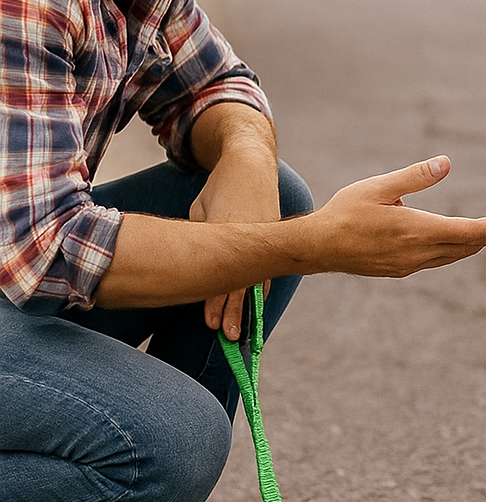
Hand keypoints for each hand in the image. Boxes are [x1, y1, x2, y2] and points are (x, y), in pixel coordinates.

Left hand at [190, 148, 278, 339]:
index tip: (211, 324)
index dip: (215, 302)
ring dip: (248, 307)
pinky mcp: (273, 240)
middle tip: (230, 337)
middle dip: (234, 312)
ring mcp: (264, 240)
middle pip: (241, 284)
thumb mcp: (202, 210)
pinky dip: (259, 291)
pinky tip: (255, 310)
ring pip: (256, 281)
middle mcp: (249, 240)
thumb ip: (202, 239)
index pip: (221, 276)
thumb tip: (196, 266)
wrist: (251, 164)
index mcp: (227, 232)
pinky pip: (265, 271)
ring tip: (243, 332)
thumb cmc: (219, 188)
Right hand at [312, 155, 485, 276]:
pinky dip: (451, 251)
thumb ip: (415, 177)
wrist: (319, 247)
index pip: (468, 232)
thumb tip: (446, 164)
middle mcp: (417, 253)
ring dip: (471, 244)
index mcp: (416, 230)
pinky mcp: (399, 270)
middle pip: (465, 247)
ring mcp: (409, 266)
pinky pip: (434, 261)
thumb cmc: (345, 212)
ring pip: (451, 256)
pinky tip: (450, 242)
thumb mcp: (379, 187)